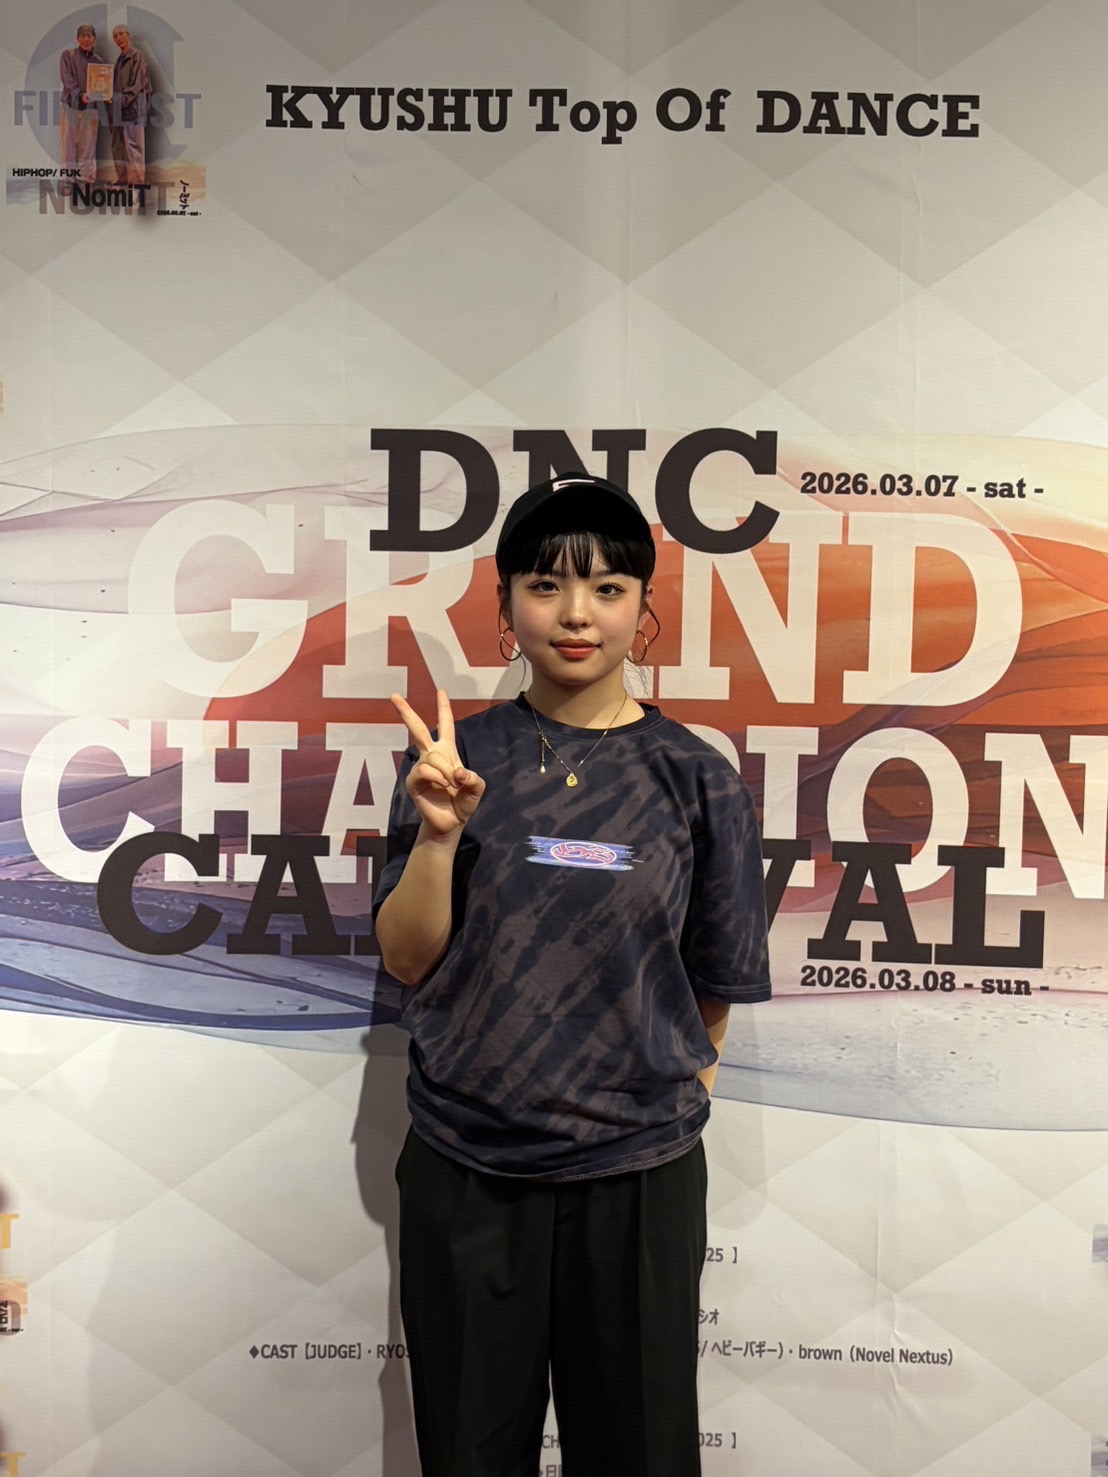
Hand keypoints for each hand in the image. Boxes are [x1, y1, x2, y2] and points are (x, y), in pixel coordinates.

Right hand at [390, 689, 484, 837]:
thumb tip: (456, 773)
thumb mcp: (477, 788)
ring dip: (445, 771)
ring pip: (431, 757)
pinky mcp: (413, 781)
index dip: (444, 709)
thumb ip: (474, 778)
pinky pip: (424, 770)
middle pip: (417, 729)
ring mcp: (421, 768)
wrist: (451, 823)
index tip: (441, 691)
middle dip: (405, 712)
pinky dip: (438, 777)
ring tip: (450, 785)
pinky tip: (442, 786)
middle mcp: (431, 756)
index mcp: (447, 752)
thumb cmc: (463, 803)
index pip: (446, 726)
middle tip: (393, 695)